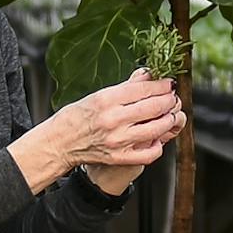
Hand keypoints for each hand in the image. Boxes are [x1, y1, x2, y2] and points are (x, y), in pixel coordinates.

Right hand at [12, 69, 183, 194]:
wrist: (60, 142)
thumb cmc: (77, 116)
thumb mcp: (99, 94)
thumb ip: (127, 87)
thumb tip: (149, 75)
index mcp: (107, 100)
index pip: (144, 89)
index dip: (163, 85)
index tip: (169, 83)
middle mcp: (113, 120)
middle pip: (154, 107)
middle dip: (169, 100)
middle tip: (172, 98)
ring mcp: (118, 140)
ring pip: (157, 128)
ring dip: (169, 120)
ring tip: (168, 114)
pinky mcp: (120, 157)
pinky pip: (149, 153)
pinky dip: (158, 145)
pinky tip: (156, 137)